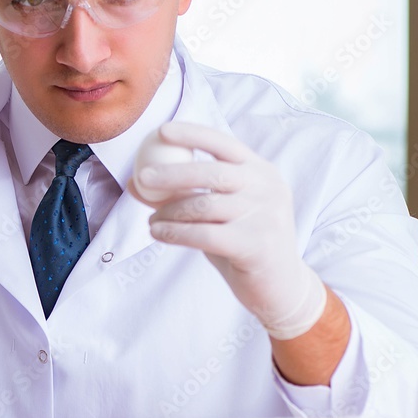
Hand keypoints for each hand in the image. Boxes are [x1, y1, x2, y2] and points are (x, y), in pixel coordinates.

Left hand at [128, 121, 325, 339]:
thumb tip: (137, 181)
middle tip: (143, 177)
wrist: (281, 287)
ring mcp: (266, 215)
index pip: (225, 144)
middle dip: (172, 172)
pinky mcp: (257, 244)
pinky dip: (175, 233)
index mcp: (261, 171)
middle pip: (212, 172)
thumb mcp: (220, 213)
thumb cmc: (242, 243)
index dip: (193, 134)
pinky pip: (204, 234)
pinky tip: (158, 233)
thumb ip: (185, 195)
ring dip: (169, 212)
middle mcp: (267, 188)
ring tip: (152, 221)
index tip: (162, 130)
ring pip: (204, 206)